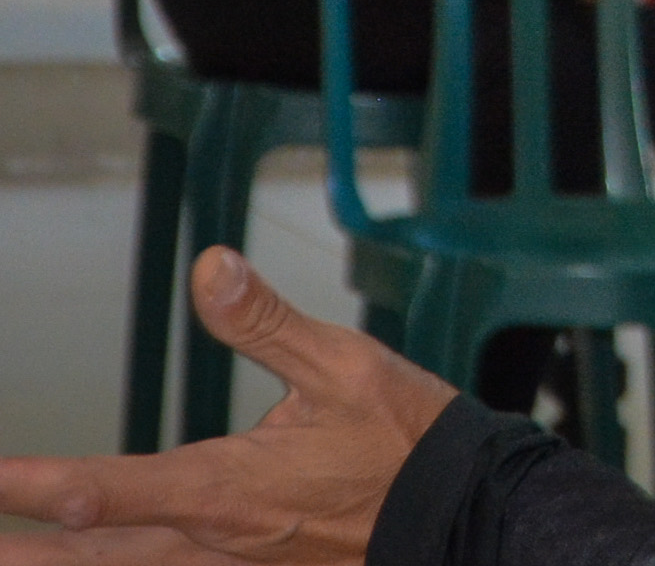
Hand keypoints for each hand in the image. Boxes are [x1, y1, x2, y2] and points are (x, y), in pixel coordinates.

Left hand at [0, 248, 450, 565]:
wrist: (461, 513)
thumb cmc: (404, 439)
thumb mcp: (344, 364)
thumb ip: (264, 321)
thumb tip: (211, 267)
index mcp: (226, 490)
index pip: (102, 490)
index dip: (30, 484)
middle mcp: (210, 544)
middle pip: (84, 558)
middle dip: (18, 547)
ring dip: (51, 562)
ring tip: (4, 547)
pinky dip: (104, 564)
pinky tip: (85, 555)